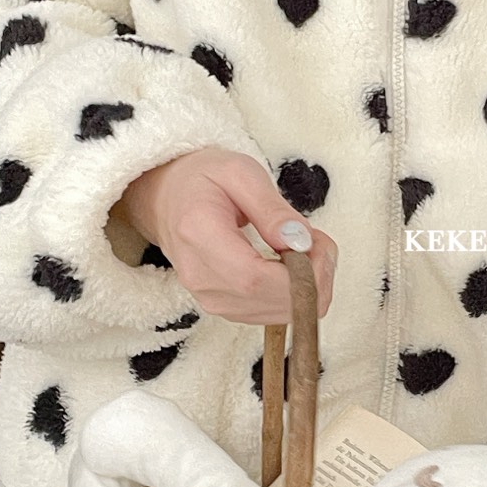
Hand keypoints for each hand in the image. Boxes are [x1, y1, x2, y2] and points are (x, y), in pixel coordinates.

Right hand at [116, 148, 336, 323]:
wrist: (166, 198)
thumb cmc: (202, 179)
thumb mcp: (240, 172)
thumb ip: (272, 208)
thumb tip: (299, 241)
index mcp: (199, 235)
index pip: (255, 278)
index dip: (299, 272)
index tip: (318, 245)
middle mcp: (201, 276)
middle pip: (271, 302)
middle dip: (314, 277)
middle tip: (320, 241)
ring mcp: (210, 298)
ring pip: (279, 314)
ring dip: (308, 286)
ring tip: (305, 246)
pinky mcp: (223, 307)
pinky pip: (272, 313)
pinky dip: (294, 293)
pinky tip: (293, 264)